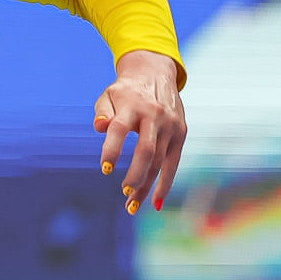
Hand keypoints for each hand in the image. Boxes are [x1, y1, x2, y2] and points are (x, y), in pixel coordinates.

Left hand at [94, 49, 186, 214]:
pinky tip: (154, 202)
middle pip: (146, 150)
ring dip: (146, 186)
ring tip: (131, 206)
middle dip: (136, 174)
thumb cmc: (125, 92)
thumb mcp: (108, 95)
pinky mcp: (181, 133)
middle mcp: (154, 115)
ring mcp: (171, 125)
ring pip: (159, 162)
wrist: (155, 73)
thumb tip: (99, 127)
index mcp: (133, 105)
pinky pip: (172, 164)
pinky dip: (164, 184)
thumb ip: (102, 112)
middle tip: (124, 193)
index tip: (105, 168)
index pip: (120, 128)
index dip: (112, 148)